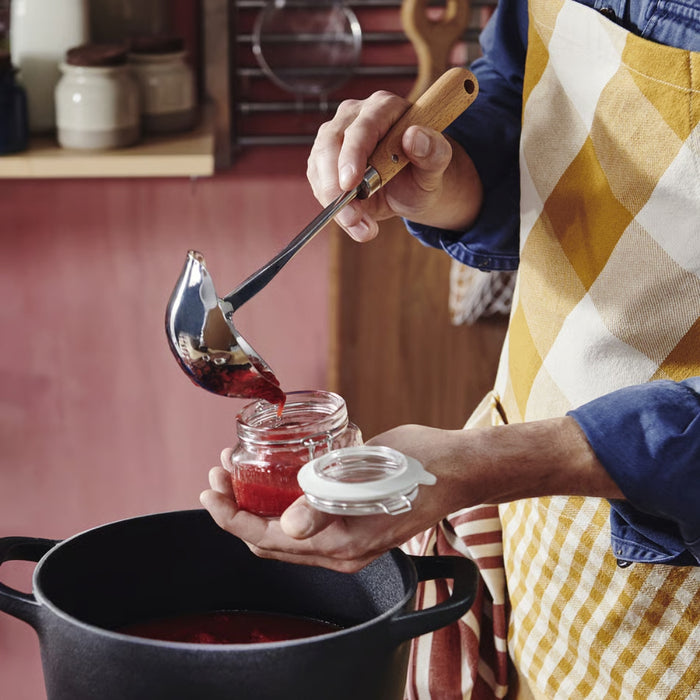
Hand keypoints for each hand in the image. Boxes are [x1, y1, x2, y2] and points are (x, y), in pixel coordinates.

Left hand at [200, 426, 473, 571]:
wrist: (457, 469)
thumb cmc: (417, 467)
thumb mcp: (370, 480)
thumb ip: (326, 506)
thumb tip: (289, 527)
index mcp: (340, 543)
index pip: (266, 538)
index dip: (230, 515)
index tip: (210, 489)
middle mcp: (340, 551)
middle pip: (269, 538)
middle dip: (237, 507)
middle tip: (220, 473)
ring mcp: (348, 540)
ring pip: (285, 532)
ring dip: (257, 503)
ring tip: (239, 468)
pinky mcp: (355, 525)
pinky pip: (306, 523)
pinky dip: (282, 502)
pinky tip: (276, 476)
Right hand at [307, 92, 481, 241]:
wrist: (412, 187)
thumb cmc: (424, 172)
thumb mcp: (437, 165)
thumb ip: (434, 150)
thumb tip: (414, 136)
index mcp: (384, 108)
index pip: (361, 128)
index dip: (352, 155)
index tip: (350, 183)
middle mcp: (355, 116)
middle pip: (330, 144)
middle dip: (335, 185)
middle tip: (352, 218)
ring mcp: (336, 136)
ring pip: (319, 166)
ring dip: (333, 202)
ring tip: (360, 227)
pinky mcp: (324, 159)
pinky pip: (318, 183)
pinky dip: (332, 207)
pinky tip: (354, 222)